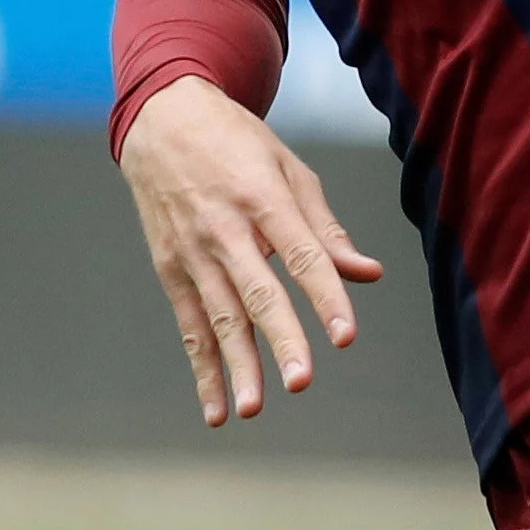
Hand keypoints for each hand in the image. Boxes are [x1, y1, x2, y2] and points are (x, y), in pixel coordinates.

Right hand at [117, 75, 383, 425]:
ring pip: (220, 317)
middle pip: (258, 292)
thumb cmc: (238, 144)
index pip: (302, 254)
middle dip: (280, 338)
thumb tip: (368, 274)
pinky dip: (202, 369)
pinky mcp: (170, 269)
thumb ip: (325, 228)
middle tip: (301, 381)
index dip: (326, 297)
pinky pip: (190, 326)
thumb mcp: (289, 169)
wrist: (162, 120)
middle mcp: (226, 228)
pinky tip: (217, 409)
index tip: (346, 337)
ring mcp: (193, 252)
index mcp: (264, 197)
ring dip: (237, 365)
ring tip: (254, 409)